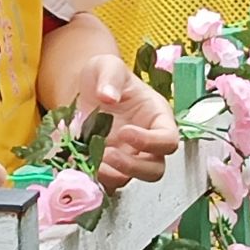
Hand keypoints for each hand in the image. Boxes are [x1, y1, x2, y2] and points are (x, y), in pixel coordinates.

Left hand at [68, 54, 180, 190]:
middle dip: (133, 167)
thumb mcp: (107, 65)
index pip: (168, 140)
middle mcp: (146, 144)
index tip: (126, 132)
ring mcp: (127, 157)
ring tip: (93, 160)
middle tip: (109, 154)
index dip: (151, 142)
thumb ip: (110, 77)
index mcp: (157, 118)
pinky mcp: (107, 167)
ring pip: (131, 180)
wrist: (81, 90)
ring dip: (113, 176)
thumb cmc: (102, 75)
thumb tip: (109, 96)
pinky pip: (108, 183)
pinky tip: (81, 166)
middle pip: (155, 169)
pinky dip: (96, 180)